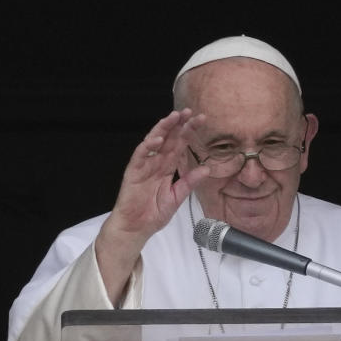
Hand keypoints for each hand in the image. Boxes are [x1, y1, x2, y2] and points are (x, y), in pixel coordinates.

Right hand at [95, 108, 210, 301]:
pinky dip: (147, 147)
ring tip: (173, 117)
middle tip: (189, 111)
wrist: (137, 228)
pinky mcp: (133, 172)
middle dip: (178, 125)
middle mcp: (156, 162)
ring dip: (163, 129)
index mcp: (167, 167)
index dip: (189, 132)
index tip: (201, 120)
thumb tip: (207, 169)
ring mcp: (144, 165)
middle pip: (169, 139)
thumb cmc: (153, 213)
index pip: (180, 145)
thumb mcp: (177, 197)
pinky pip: (140, 156)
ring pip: (154, 142)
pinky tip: (157, 139)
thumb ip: (190, 182)